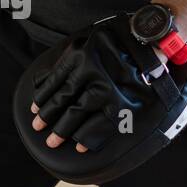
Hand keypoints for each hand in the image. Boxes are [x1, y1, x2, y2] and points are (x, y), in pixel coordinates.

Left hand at [29, 16, 158, 153]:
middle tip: (38, 127)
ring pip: (76, 114)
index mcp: (79, 55)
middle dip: (47, 117)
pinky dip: (88, 137)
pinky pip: (100, 124)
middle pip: (62, 99)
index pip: (54, 82)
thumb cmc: (118, 40)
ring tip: (52, 141)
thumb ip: (69, 59)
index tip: (34, 110)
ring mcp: (105, 88)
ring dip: (62, 130)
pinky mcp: (121, 101)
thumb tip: (43, 81)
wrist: (152, 42)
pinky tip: (80, 146)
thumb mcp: (88, 41)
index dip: (41, 98)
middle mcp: (90, 71)